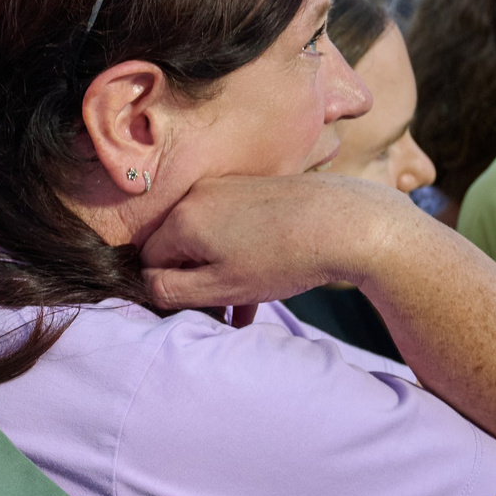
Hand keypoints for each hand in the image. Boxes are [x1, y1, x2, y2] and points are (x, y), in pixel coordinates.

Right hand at [139, 173, 403, 309]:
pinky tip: (264, 274)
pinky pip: (230, 223)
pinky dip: (238, 250)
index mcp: (180, 220)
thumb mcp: (221, 287)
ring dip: (219, 269)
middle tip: (224, 308)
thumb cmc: (283, 258)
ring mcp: (226, 188)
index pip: (148, 261)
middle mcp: (196, 196)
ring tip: (248, 300)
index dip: (167, 288)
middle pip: (177, 246)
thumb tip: (147, 284)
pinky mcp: (252, 188)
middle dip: (195, 279)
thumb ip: (171, 291)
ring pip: (207, 237)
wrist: (348, 222)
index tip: (196, 305)